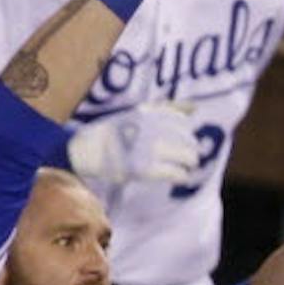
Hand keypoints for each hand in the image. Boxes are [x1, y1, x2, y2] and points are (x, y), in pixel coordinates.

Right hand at [68, 103, 201, 190]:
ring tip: (186, 167)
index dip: (187, 133)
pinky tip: (180, 176)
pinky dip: (181, 175)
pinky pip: (175, 172)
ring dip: (189, 163)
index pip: (182, 121)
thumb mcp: (138, 112)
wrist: (88, 150)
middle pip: (187, 140)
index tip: (184, 140)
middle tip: (189, 157)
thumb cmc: (115, 131)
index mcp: (148, 113)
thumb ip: (166, 108)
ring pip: (185, 157)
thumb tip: (195, 107)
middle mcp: (149, 128)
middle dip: (191, 150)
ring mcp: (147, 148)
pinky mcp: (144, 168)